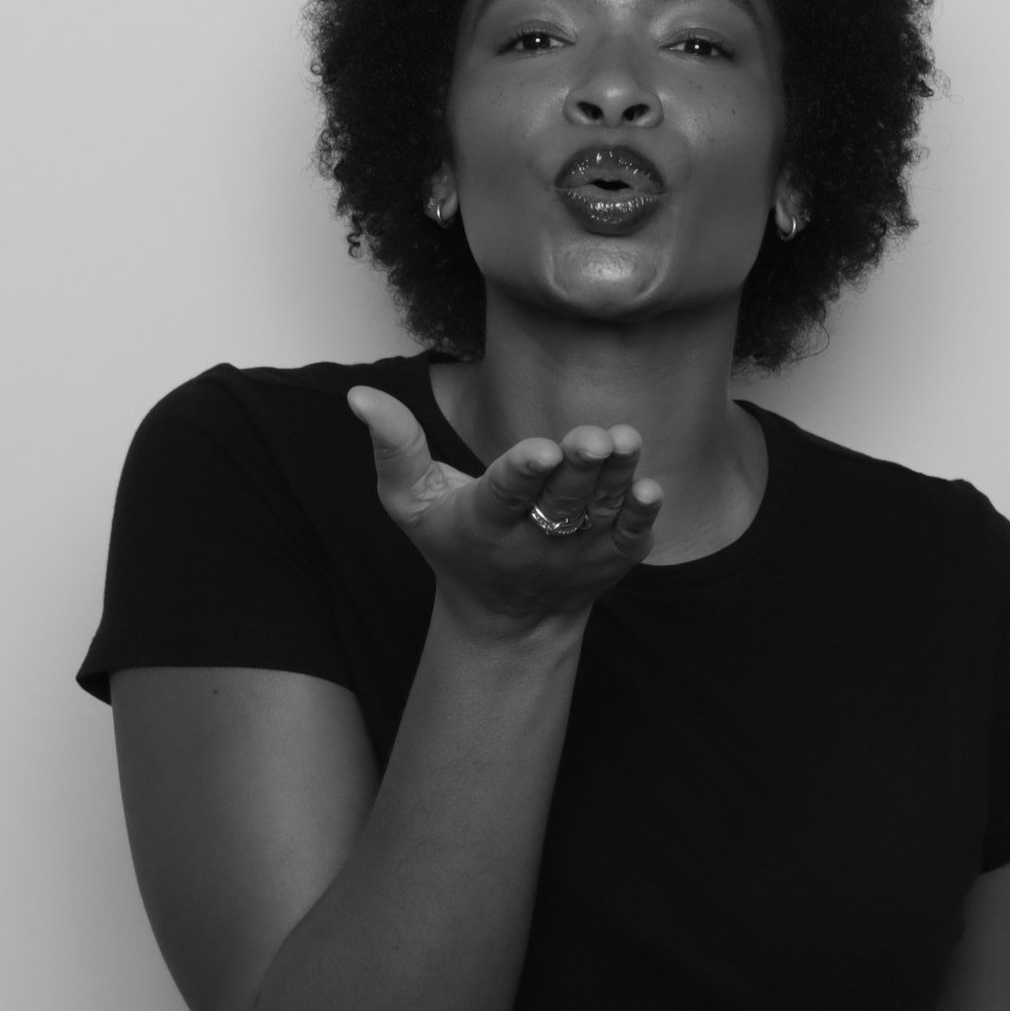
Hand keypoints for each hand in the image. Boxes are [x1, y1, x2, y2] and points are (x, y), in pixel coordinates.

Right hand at [345, 388, 661, 632]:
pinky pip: (631, 538)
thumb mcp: (411, 502)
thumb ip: (394, 447)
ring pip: (600, 513)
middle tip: (594, 437)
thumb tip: (360, 394)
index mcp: (484, 523)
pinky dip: (640, 516)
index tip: (543, 450)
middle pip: (560, 501)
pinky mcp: (612, 560)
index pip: (505, 495)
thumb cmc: (455, 541)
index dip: (524, 472)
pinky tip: (649, 489)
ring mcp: (578, 554)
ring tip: (626, 441)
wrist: (509, 616)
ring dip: (617, 479)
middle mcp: (534, 543)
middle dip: (578, 469)